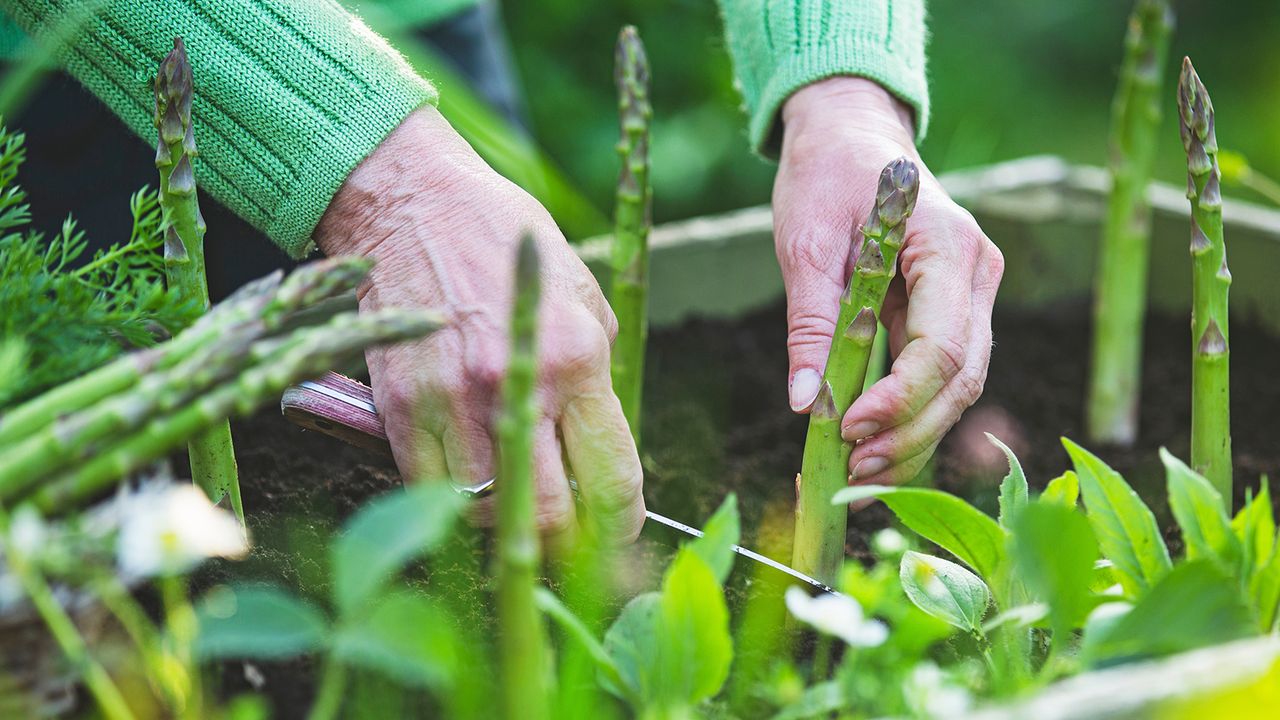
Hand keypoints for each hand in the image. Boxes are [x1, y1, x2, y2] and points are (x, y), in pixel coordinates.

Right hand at [315, 106, 644, 546]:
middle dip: (568, 541)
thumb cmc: (504, 243)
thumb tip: (600, 450)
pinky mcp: (399, 408)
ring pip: (488, 516)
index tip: (617, 525)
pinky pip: (430, 490)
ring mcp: (451, 402)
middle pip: (550, 520)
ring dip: (508, 521)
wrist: (411, 201)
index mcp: (575, 357)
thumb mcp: (581, 294)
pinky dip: (454, 497)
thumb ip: (596, 378)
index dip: (621, 521)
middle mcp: (515, 386)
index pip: (611, 480)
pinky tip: (469, 473)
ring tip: (517, 499)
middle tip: (569, 531)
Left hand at [775, 78, 1003, 486]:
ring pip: (958, 390)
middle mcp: (975, 276)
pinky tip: (868, 451)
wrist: (850, 136)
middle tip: (852, 472)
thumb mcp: (805, 241)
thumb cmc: (827, 176)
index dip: (900, 398)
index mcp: (949, 246)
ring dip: (911, 438)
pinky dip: (907, 420)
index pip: (944, 345)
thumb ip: (811, 321)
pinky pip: (938, 380)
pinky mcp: (951, 316)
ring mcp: (971, 298)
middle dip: (908, 433)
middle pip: (961, 379)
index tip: (849, 428)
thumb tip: (807, 403)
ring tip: (856, 474)